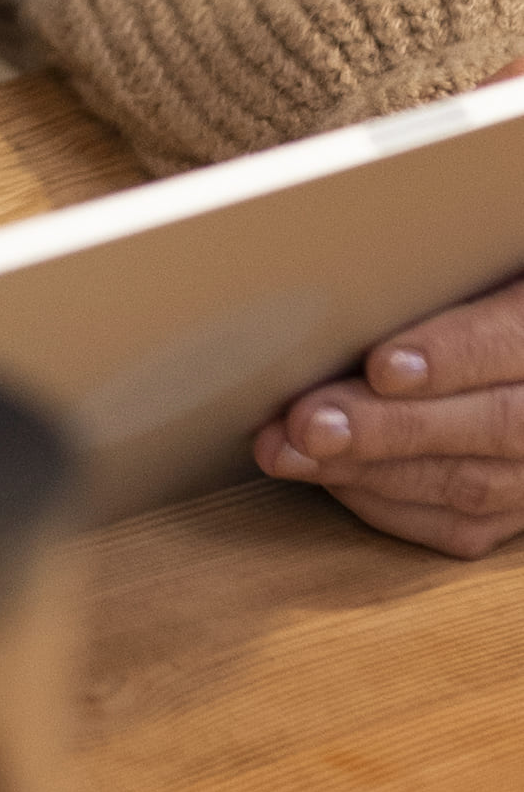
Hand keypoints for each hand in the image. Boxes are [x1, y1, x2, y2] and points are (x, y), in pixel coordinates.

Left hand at [256, 259, 523, 558]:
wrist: (506, 350)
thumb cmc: (476, 284)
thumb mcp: (474, 265)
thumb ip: (437, 271)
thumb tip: (359, 268)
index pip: (510, 344)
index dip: (449, 357)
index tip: (381, 365)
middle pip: (493, 425)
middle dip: (391, 428)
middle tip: (307, 424)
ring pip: (471, 484)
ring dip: (370, 471)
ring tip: (291, 453)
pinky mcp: (519, 510)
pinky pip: (460, 526)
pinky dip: (388, 504)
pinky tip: (330, 478)